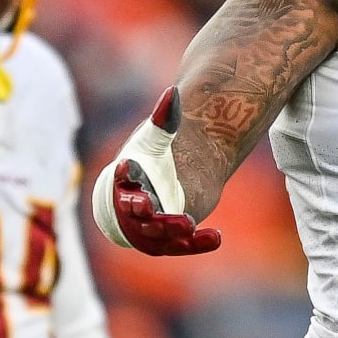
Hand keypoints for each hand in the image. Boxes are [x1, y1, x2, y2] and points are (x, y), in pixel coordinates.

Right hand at [91, 88, 221, 256]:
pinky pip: (183, 245)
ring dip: (168, 229)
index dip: (124, 173)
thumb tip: (173, 92)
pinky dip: (198, 243)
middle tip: (148, 203)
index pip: (121, 178)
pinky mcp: (170, 241)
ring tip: (187, 223)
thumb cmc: (147, 163)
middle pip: (133, 211)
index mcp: (126, 181)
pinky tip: (216, 237)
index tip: (126, 165)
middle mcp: (133, 207)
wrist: (152, 190)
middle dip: (138, 209)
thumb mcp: (156, 139)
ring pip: (155, 234)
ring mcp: (149, 228)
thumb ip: (164, 120)